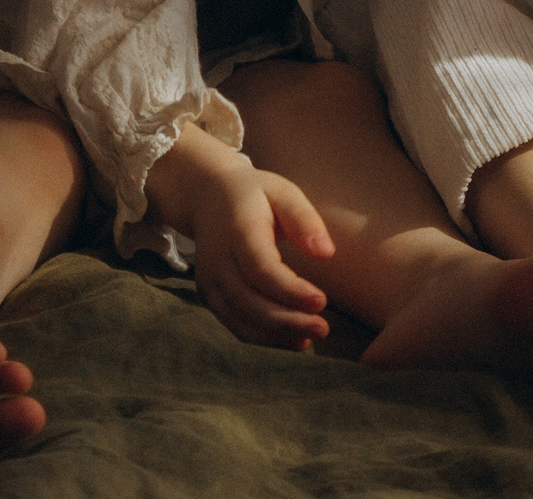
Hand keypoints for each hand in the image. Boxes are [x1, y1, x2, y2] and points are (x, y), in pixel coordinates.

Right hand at [144, 126, 334, 350]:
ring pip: (239, 318)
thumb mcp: (283, 192)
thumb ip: (304, 220)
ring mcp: (209, 281)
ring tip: (310, 339)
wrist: (206, 197)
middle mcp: (217, 260)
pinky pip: (233, 323)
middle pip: (248, 300)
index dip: (289, 290)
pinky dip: (260, 337)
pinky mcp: (209, 296)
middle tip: (322, 329)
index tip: (322, 302)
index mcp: (237, 230)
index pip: (260, 268)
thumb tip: (326, 253)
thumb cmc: (255, 194)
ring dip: (274, 335)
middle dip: (286, 321)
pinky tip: (290, 340)